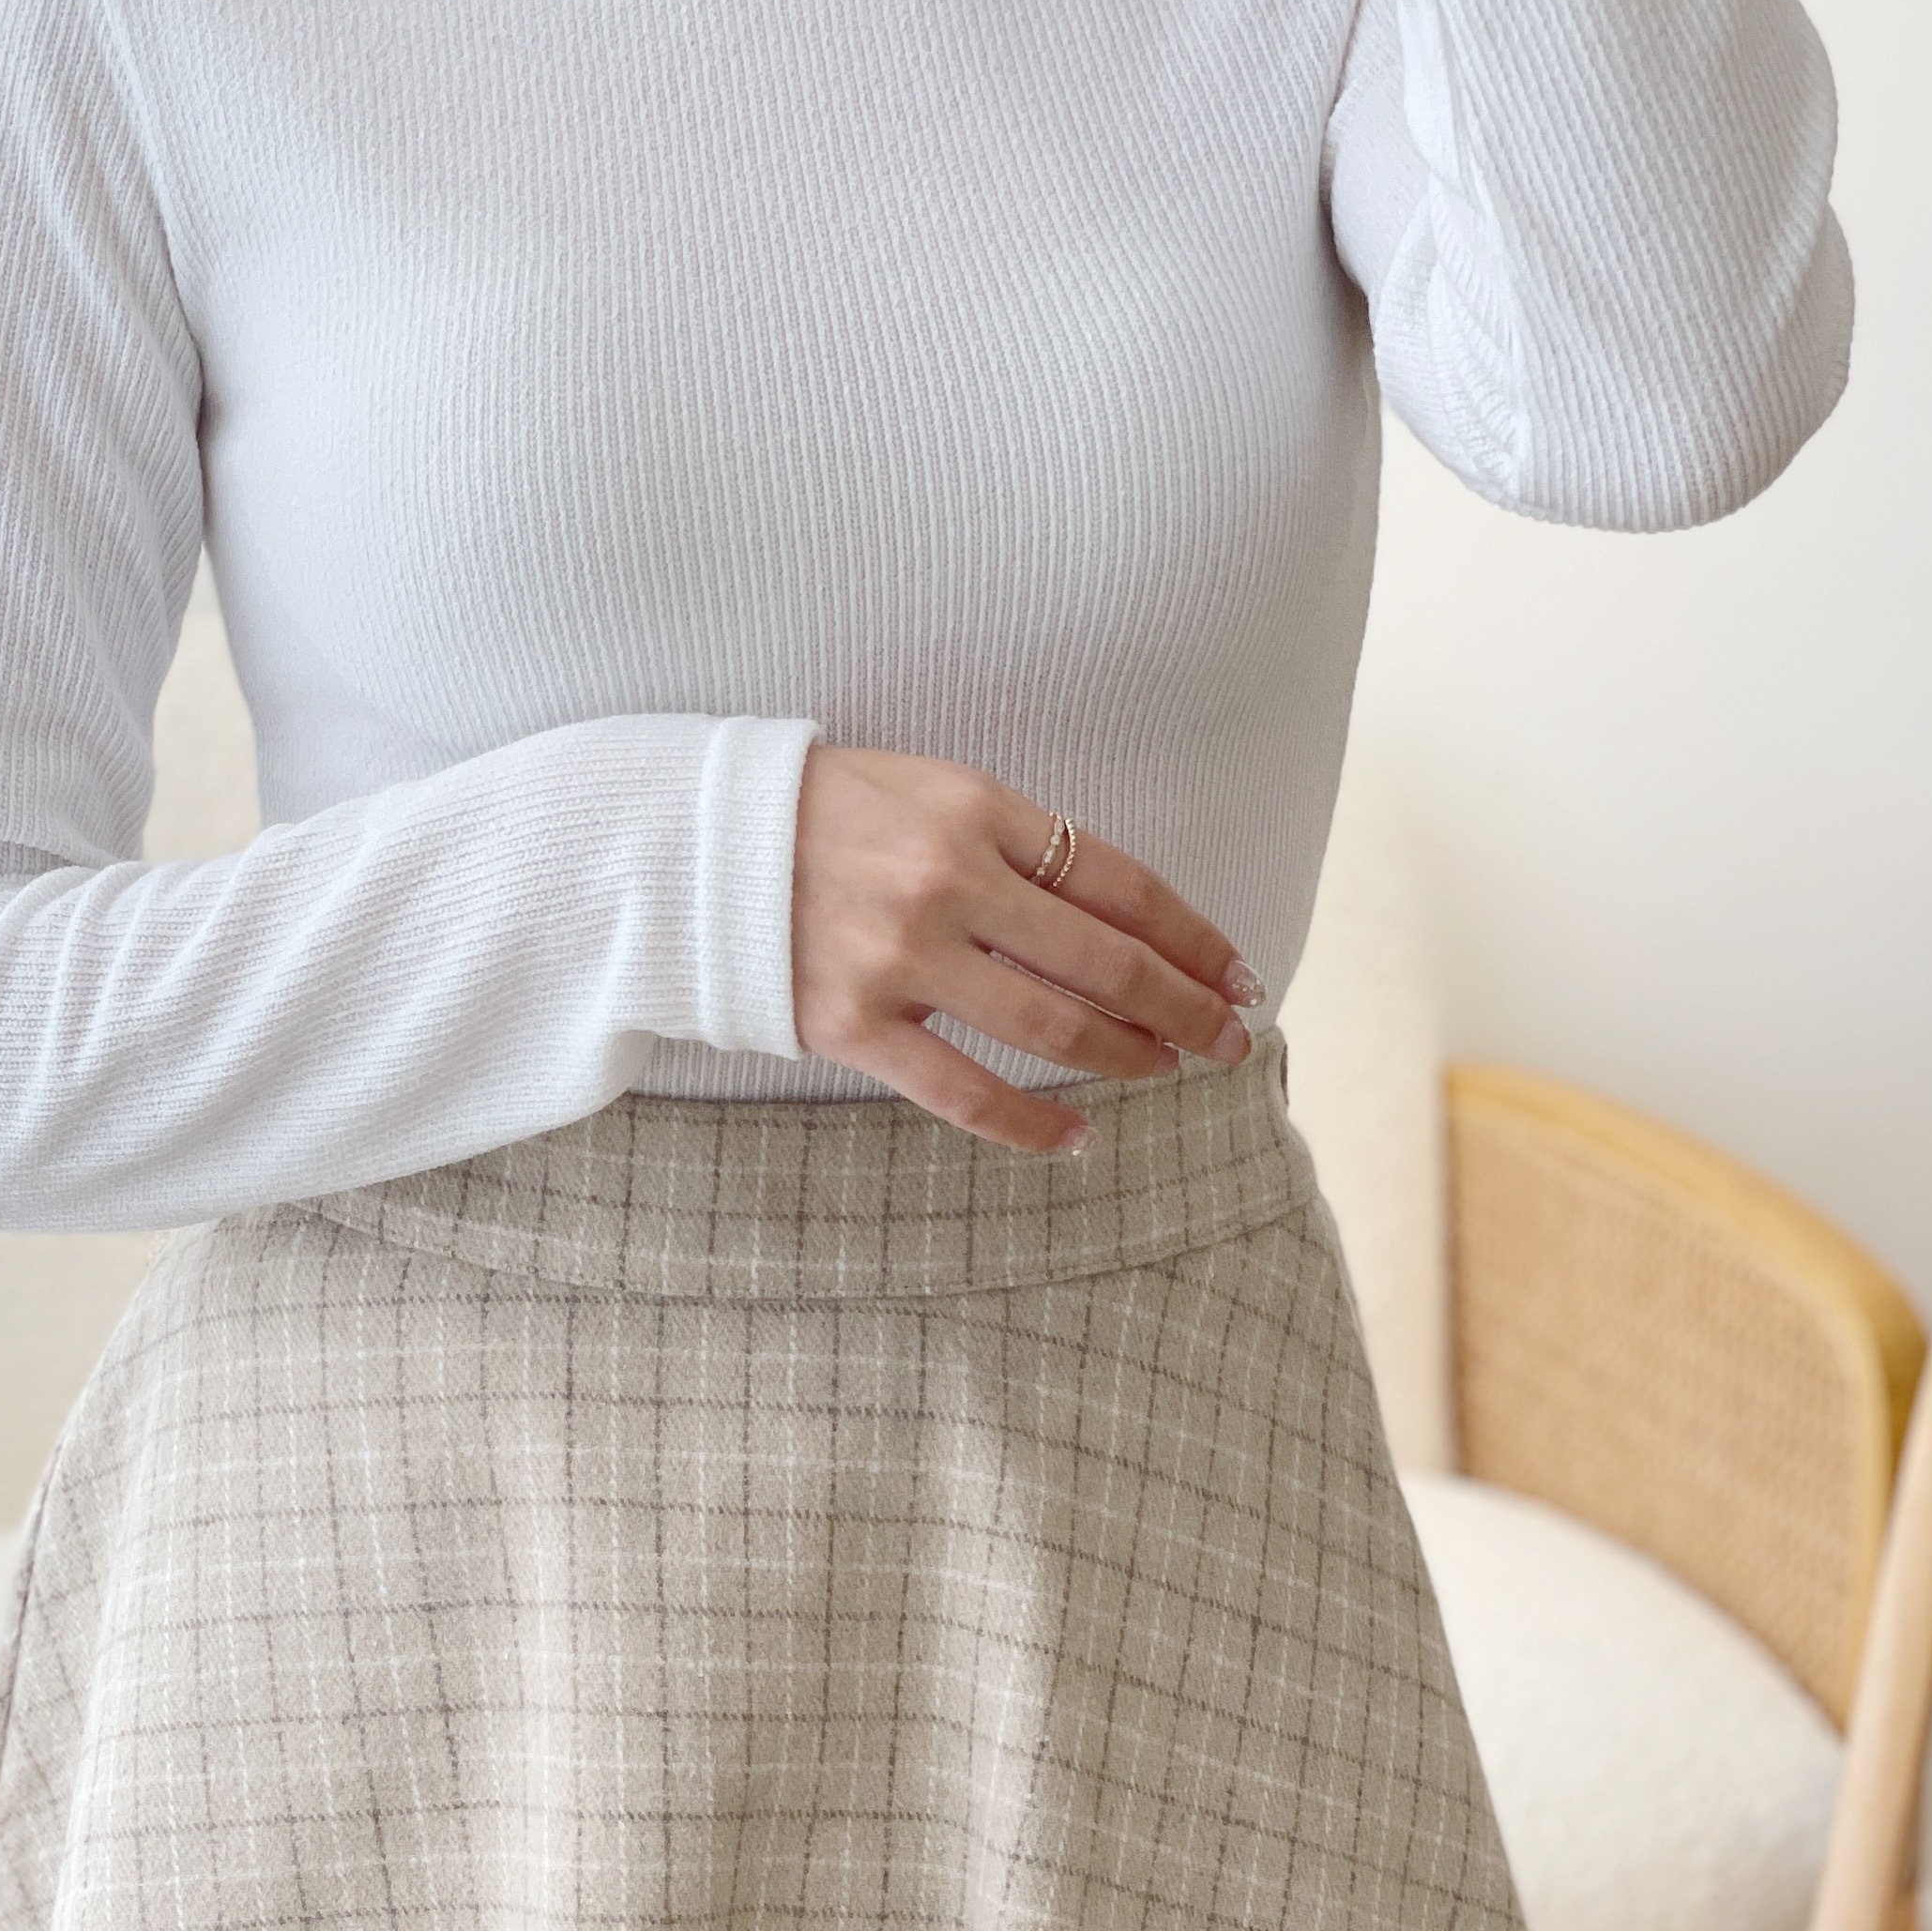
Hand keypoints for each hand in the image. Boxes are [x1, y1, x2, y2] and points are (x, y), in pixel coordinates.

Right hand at [789, 743, 1260, 1154]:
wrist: (696, 848)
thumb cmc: (829, 815)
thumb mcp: (934, 791)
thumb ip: (1020, 845)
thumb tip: (1121, 923)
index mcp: (977, 810)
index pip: (1120, 883)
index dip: (1192, 936)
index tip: (1235, 974)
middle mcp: (947, 882)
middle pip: (1105, 960)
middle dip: (1184, 1007)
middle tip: (1231, 1039)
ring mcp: (899, 958)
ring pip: (1049, 1027)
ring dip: (1125, 1056)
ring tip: (1166, 1071)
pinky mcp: (853, 1025)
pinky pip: (963, 1092)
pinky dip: (1030, 1124)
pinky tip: (1077, 1139)